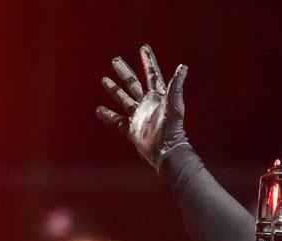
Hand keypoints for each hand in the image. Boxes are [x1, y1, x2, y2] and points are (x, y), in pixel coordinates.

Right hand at [97, 45, 188, 170]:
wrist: (166, 150)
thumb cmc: (172, 128)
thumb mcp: (175, 104)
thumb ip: (176, 86)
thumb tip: (183, 67)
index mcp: (158, 96)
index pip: (152, 74)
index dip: (148, 61)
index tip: (144, 48)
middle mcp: (147, 104)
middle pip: (134, 83)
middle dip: (125, 72)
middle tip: (115, 60)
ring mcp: (138, 116)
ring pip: (124, 99)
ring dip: (114, 90)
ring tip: (105, 80)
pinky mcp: (131, 129)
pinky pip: (117, 121)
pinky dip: (108, 116)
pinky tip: (99, 110)